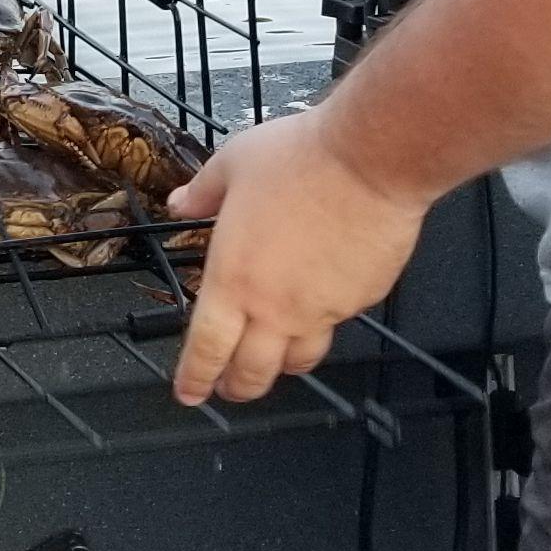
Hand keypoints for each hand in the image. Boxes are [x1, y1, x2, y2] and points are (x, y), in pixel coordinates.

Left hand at [165, 101, 426, 406]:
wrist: (370, 161)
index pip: (207, 349)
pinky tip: (320, 307)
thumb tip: (180, 203)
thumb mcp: (233, 164)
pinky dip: (322, 324)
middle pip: (252, 372)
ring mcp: (322, 310)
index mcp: (234, 279)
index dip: (195, 378)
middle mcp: (276, 307)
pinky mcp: (360, 301)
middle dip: (236, 388)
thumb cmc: (301, 158)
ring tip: (272, 360)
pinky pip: (336, 325)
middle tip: (228, 388)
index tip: (190, 392)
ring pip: (297, 360)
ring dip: (279, 366)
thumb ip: (202, 192)